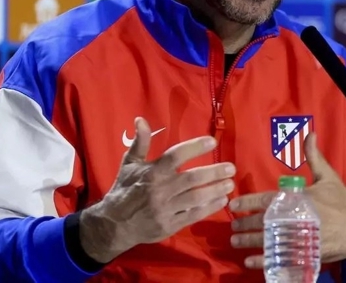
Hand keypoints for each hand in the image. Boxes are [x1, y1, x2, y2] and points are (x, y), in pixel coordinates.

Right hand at [79, 117, 235, 262]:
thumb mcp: (129, 164)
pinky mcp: (169, 225)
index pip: (176, 156)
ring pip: (196, 198)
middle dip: (214, 172)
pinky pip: (193, 215)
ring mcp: (165, 209)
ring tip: (230, 184)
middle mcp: (160, 189)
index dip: (195, 147)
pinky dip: (209, 208)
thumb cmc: (124, 190)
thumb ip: (140, 142)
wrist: (114, 224)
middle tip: (231, 168)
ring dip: (215, 190)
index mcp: (152, 172)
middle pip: (192, 178)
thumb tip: (141, 120)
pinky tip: (221, 201)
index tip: (213, 142)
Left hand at [229, 132, 345, 268]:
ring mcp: (298, 239)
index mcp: (297, 199)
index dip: (247, 202)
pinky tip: (251, 262)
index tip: (233, 205)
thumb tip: (309, 134)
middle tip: (233, 225)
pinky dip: (263, 261)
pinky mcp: (302, 254)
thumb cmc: (341, 202)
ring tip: (236, 242)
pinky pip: (278, 259)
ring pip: (267, 241)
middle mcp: (294, 219)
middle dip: (245, 224)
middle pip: (262, 222)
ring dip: (248, 242)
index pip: (265, 200)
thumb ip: (313, 156)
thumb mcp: (328, 176)